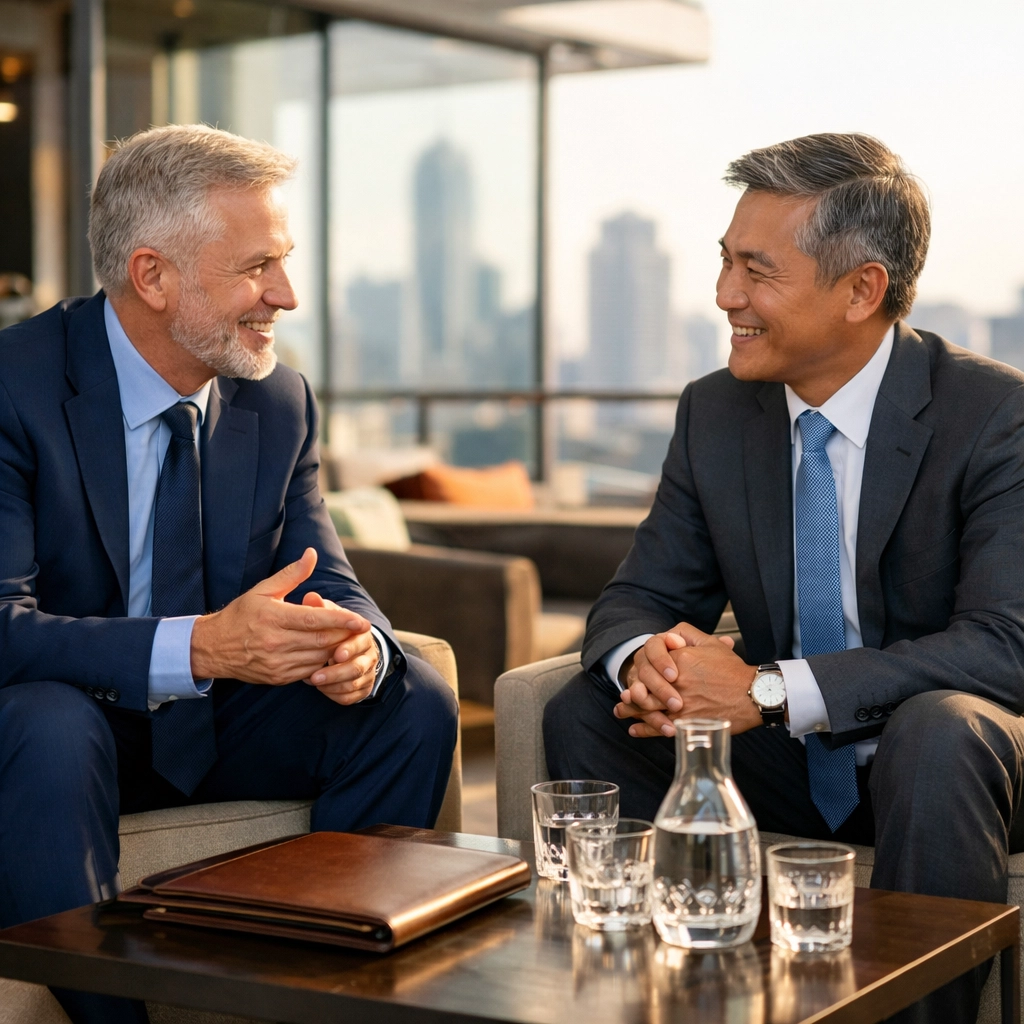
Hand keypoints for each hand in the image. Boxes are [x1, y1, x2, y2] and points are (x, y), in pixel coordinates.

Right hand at [190, 548, 372, 691]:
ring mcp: (277, 662)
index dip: (341, 620)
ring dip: (336, 650)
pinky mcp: (278, 677)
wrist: (213, 647)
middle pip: (321, 640)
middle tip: (359, 629)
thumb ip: (292, 574)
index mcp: (273, 617)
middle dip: (344, 636)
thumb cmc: (242, 614)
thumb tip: (311, 553)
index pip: (314, 620)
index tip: (361, 621)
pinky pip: (309, 672)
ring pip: (318, 658)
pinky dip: (322, 662)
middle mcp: (275, 642)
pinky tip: (327, 652)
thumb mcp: (263, 590)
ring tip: (346, 639)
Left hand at [302, 591, 378, 704]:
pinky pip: (352, 696)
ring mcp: (368, 672)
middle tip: (315, 676)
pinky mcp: (363, 688)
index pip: (361, 641)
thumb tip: (311, 597)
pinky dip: (336, 694)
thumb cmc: (334, 629)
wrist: (348, 647)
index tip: (335, 653)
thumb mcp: (329, 615)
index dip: (350, 647)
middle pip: (358, 666)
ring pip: (354, 683)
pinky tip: (321, 689)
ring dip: (333, 684)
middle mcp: (369, 654)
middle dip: (336, 672)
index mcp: (363, 634)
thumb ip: (320, 607)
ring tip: (313, 682)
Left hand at [614, 623, 758, 737]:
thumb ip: (687, 634)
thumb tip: (670, 636)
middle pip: (643, 686)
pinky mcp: (685, 723)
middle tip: (623, 699)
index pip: (649, 661)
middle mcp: (676, 682)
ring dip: (631, 711)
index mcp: (680, 659)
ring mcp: (679, 703)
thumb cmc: (733, 671)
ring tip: (621, 712)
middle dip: (631, 693)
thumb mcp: (711, 643)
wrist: (753, 694)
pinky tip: (635, 729)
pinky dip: (644, 730)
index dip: (642, 668)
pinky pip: (658, 727)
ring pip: (647, 708)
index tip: (639, 674)